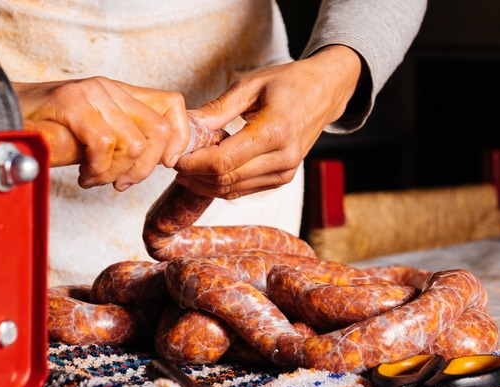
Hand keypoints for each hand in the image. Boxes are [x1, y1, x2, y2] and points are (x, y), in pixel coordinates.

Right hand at [14, 77, 189, 190]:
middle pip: (159, 131)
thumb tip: (157, 160)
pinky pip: (103, 145)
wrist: (5, 119)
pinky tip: (82, 175)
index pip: (173, 105)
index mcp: (121, 93)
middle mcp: (110, 88)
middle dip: (143, 169)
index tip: (165, 164)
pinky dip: (96, 171)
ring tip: (93, 177)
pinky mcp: (72, 103)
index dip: (179, 138)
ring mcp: (92, 93)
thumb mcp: (97, 136)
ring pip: (133, 144)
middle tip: (119, 182)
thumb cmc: (50, 133)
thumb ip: (125, 140)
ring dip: (114, 173)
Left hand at [174, 45, 362, 198]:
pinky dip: (219, 184)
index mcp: (276, 131)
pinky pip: (242, 190)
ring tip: (185, 168)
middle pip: (225, 179)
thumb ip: (217, 109)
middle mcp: (283, 157)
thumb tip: (186, 124)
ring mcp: (285, 172)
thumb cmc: (289, 83)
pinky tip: (205, 172)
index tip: (174, 156)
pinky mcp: (282, 178)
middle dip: (194, 174)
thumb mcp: (251, 86)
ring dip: (203, 183)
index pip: (223, 161)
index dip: (193, 163)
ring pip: (231, 190)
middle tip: (173, 162)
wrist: (325, 92)